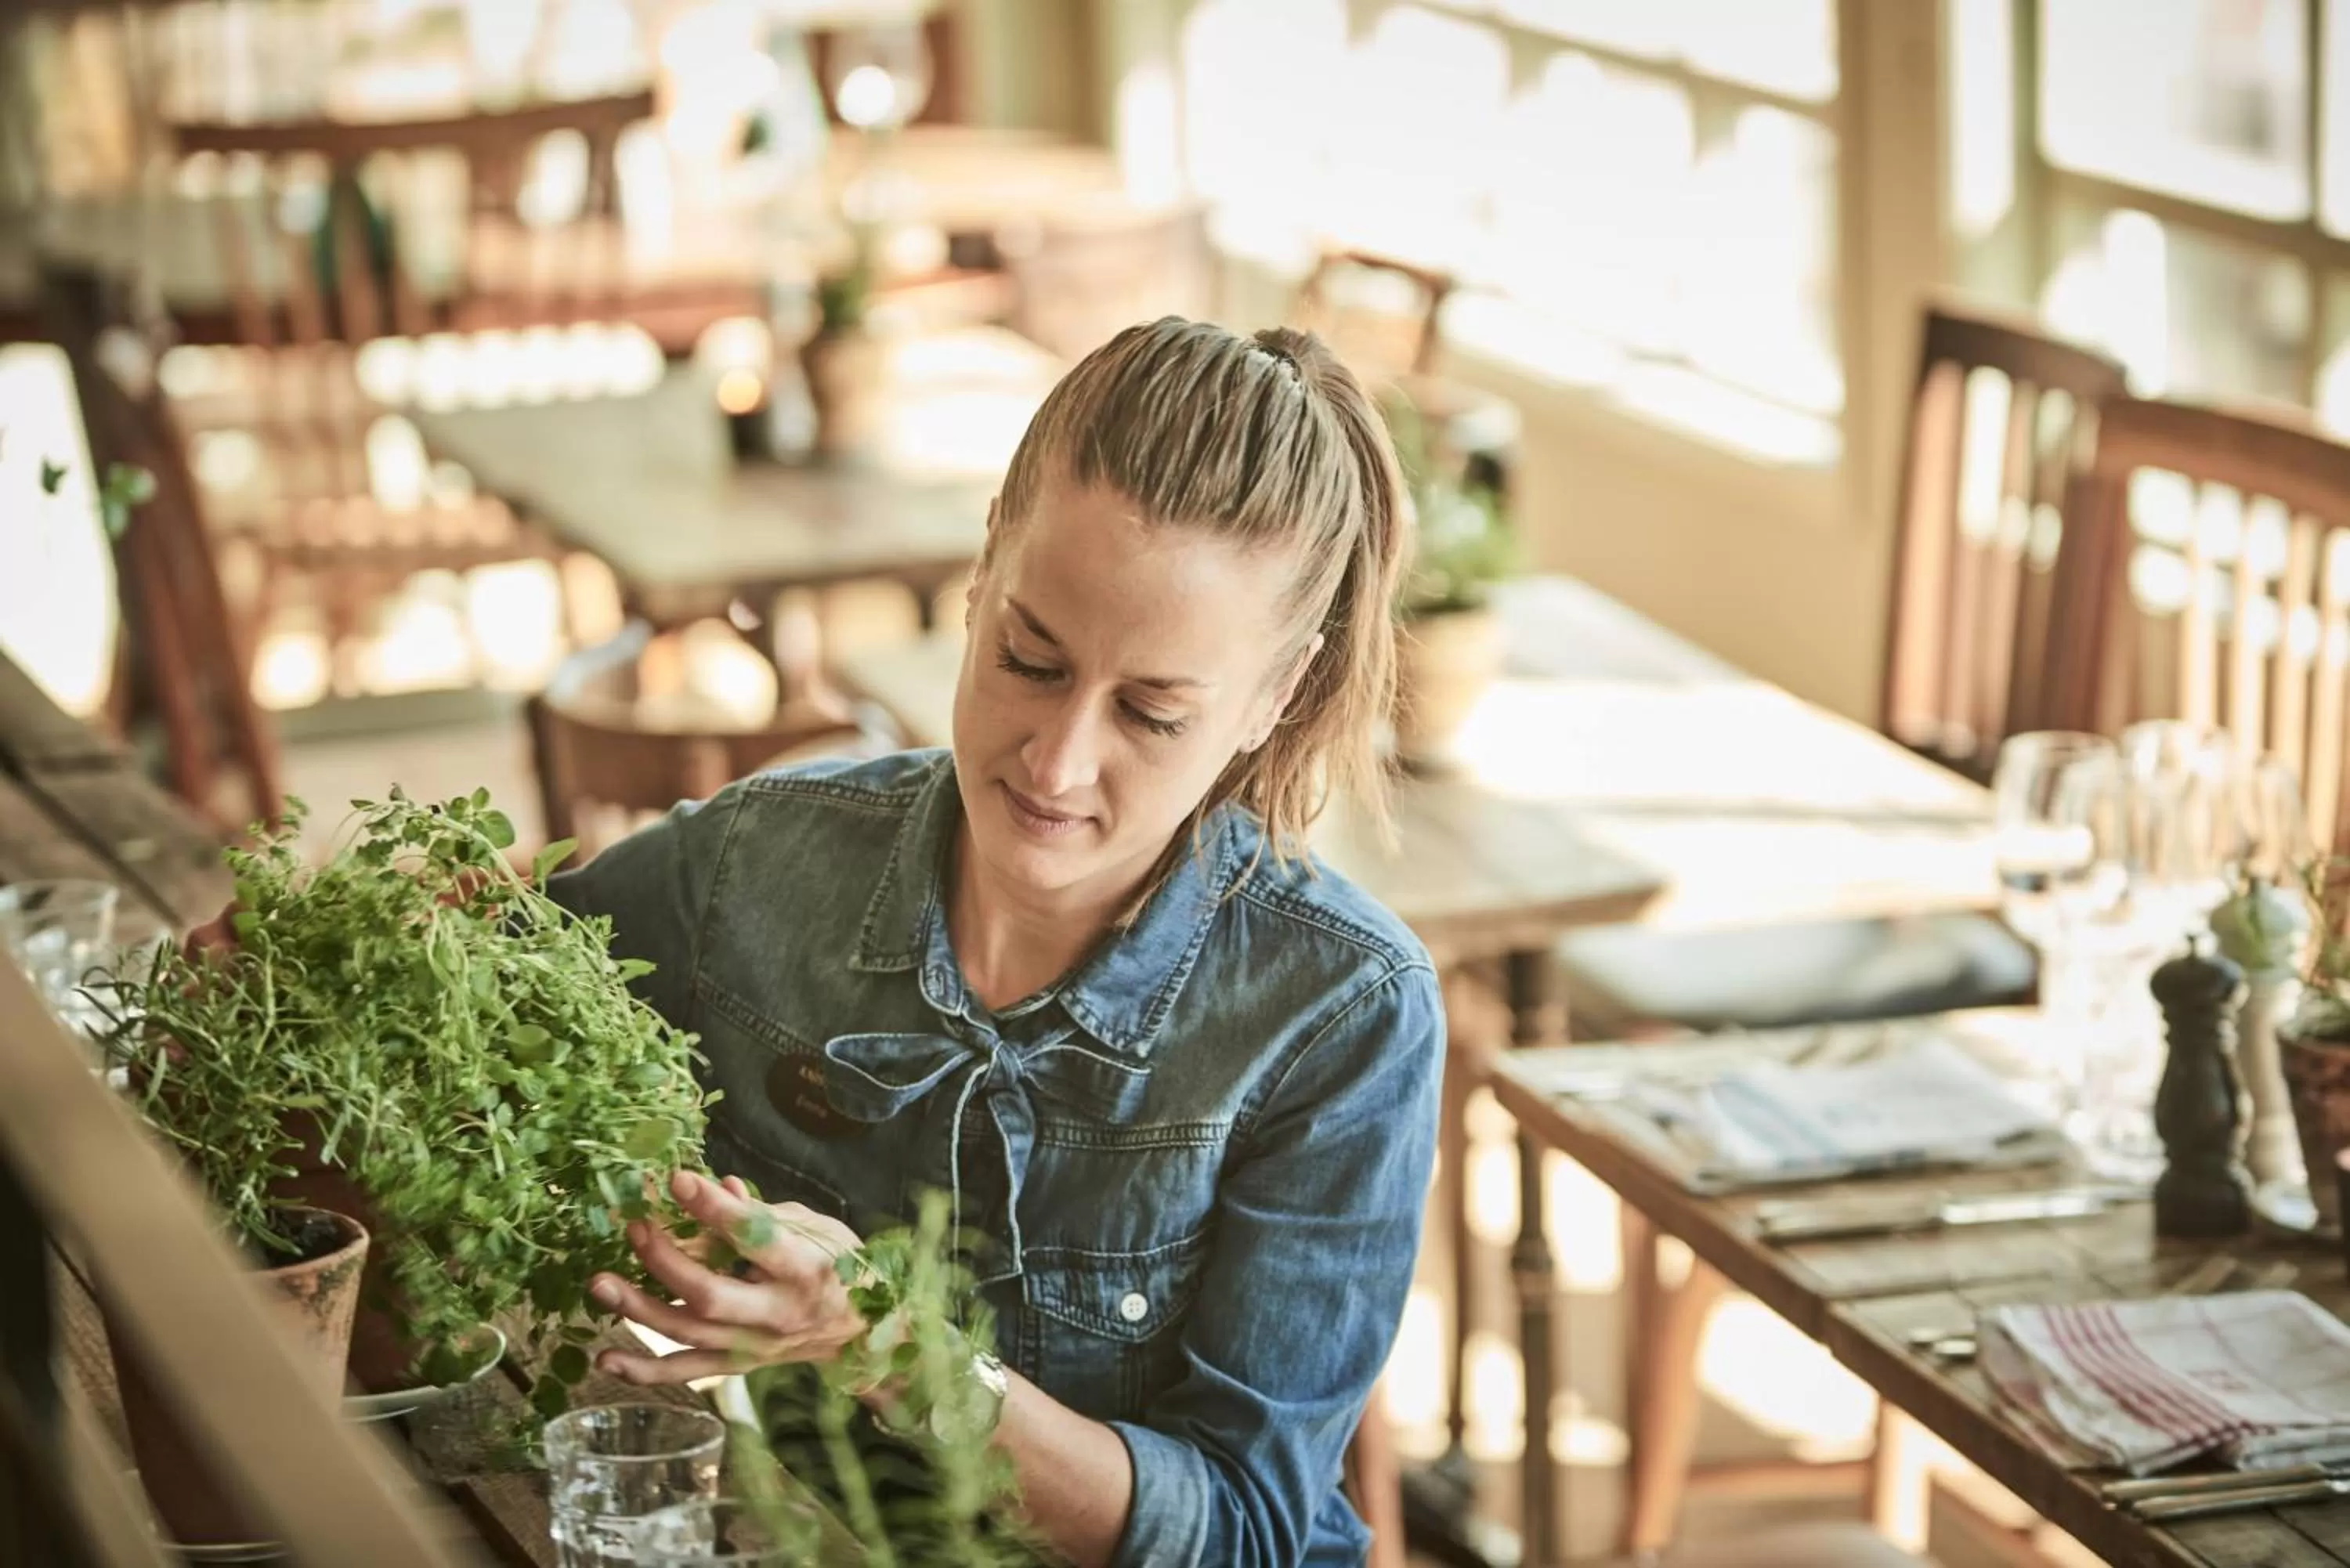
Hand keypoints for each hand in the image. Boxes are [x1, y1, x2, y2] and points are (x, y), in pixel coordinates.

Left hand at [590, 1170, 869, 1384]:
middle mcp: (778, 1313)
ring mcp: (755, 1346)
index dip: (714, 1209)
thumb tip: (716, 1185)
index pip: (754, 1237)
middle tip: (635, 1228)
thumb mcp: (814, 1228)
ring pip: (688, 1334)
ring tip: (600, 1284)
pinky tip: (606, 1359)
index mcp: (804, 1268)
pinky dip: (643, 1371)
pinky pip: (685, 1372)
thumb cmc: (838, 1266)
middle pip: (710, 1295)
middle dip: (665, 1262)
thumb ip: (762, 1212)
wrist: (864, 1333)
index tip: (677, 1179)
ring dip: (639, 1310)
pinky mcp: (738, 1367)